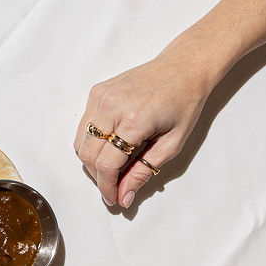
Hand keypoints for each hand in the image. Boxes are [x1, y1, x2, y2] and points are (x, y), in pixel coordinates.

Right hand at [74, 49, 213, 207]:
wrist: (184, 67)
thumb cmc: (184, 102)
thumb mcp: (173, 143)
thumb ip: (144, 171)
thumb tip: (125, 196)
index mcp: (135, 120)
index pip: (107, 164)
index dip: (108, 186)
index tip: (114, 198)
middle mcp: (112, 106)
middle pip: (88, 155)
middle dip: (98, 176)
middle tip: (112, 186)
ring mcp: (101, 97)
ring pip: (80, 142)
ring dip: (91, 160)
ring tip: (111, 167)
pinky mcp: (96, 92)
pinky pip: (83, 126)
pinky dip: (92, 141)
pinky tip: (109, 144)